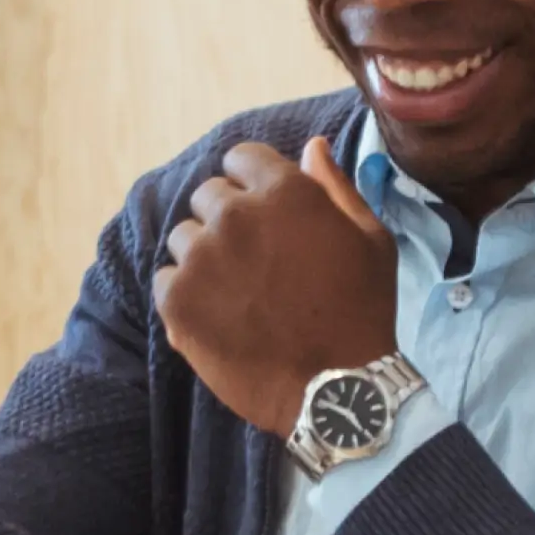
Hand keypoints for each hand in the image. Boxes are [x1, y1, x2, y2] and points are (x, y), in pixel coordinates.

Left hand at [152, 137, 398, 437]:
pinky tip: (217, 315)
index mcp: (284, 191)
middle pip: (209, 196)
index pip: (241, 158)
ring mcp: (201, 258)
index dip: (252, 183)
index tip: (264, 213)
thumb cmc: (363, 310)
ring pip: (184, 237)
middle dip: (228, 218)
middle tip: (255, 261)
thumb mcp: (369, 240)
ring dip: (204, 255)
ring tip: (236, 292)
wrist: (337, 389)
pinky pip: (165, 278)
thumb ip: (336, 187)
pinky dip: (185, 293)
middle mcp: (235, 215)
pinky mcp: (176, 300)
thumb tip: (310, 146)